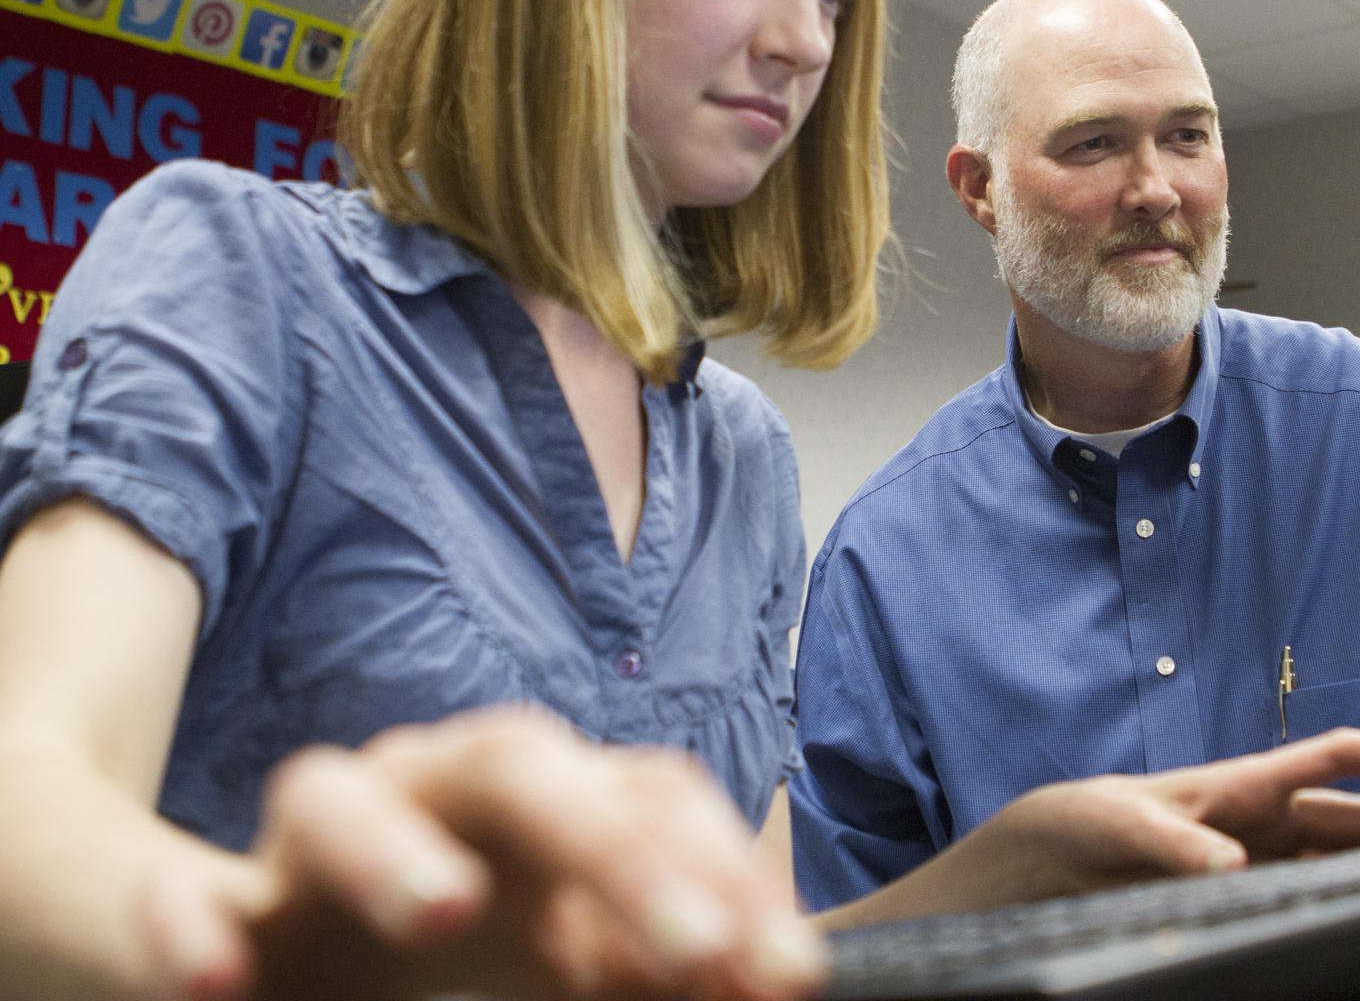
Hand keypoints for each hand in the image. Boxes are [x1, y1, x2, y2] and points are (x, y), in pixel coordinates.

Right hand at [138, 706, 821, 1000]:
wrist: (297, 958)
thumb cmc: (478, 954)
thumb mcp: (586, 956)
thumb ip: (664, 962)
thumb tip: (783, 977)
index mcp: (548, 795)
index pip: (651, 795)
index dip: (729, 873)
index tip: (791, 973)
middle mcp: (438, 785)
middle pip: (527, 767)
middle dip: (618, 852)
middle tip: (697, 952)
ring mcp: (326, 829)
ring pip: (338, 795)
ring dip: (390, 853)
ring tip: (446, 912)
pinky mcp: (221, 906)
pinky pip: (183, 901)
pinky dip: (186, 929)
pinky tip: (212, 978)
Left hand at [875, 728, 1359, 917]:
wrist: (1039, 863)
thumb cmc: (1078, 823)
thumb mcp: (1119, 825)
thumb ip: (1174, 842)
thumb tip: (1230, 861)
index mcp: (1239, 785)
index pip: (1332, 759)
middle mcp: (1256, 819)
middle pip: (1355, 821)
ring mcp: (1251, 857)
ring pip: (1340, 860)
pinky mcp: (1235, 894)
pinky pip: (1306, 893)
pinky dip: (1344, 902)